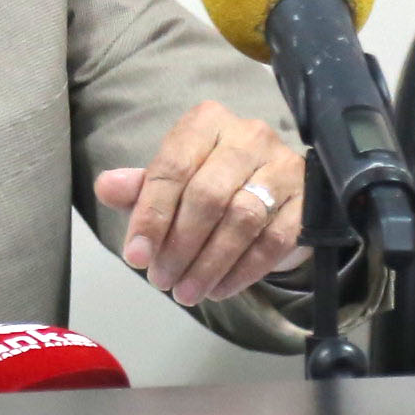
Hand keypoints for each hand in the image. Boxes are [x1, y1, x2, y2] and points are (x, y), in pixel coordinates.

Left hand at [94, 102, 309, 307]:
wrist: (272, 191)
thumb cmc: (210, 181)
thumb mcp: (171, 181)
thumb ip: (141, 187)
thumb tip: (107, 187)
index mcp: (206, 122)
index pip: (173, 168)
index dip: (151, 215)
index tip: (135, 256)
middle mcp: (248, 135)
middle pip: (208, 195)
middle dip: (179, 245)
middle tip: (162, 280)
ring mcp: (283, 165)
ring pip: (242, 219)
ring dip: (209, 263)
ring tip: (186, 292)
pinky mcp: (308, 199)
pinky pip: (274, 240)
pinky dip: (243, 271)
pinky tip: (220, 289)